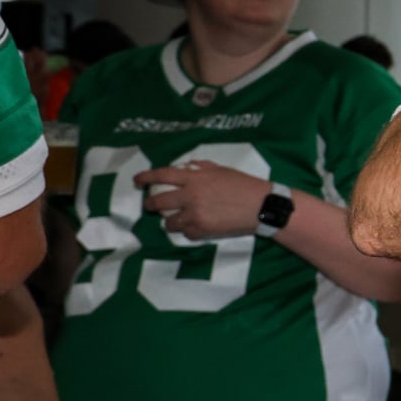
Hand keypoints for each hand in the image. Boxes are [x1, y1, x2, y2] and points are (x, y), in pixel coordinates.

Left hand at [136, 161, 272, 240]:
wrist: (263, 206)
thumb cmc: (244, 185)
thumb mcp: (222, 170)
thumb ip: (202, 167)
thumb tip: (187, 167)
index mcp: (195, 178)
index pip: (162, 175)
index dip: (146, 177)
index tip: (137, 181)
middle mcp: (191, 196)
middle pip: (158, 202)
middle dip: (149, 205)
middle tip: (150, 205)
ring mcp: (195, 215)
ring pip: (169, 222)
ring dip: (170, 221)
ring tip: (176, 219)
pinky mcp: (202, 231)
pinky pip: (186, 233)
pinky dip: (189, 230)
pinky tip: (197, 226)